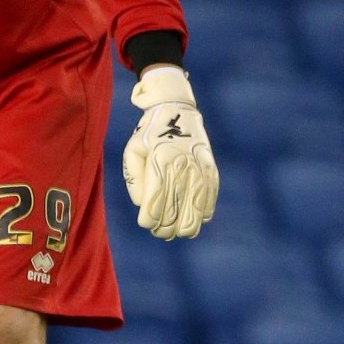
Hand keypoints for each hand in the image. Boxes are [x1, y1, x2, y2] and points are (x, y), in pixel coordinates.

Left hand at [122, 66, 218, 240]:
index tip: (145, 224)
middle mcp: (182, 166)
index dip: (149, 220)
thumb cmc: (148, 135)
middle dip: (164, 228)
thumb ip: (135, 180)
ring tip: (175, 231)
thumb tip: (143, 206)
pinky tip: (192, 220)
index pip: (155, 202)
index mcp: (160, 161)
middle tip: (158, 231)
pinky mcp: (211, 171)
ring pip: (195, 212)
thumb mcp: (132, 152)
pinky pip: (209, 201)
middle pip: (175, 212)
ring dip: (184, 227)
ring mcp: (199, 169)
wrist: (177, 111)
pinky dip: (201, 215)